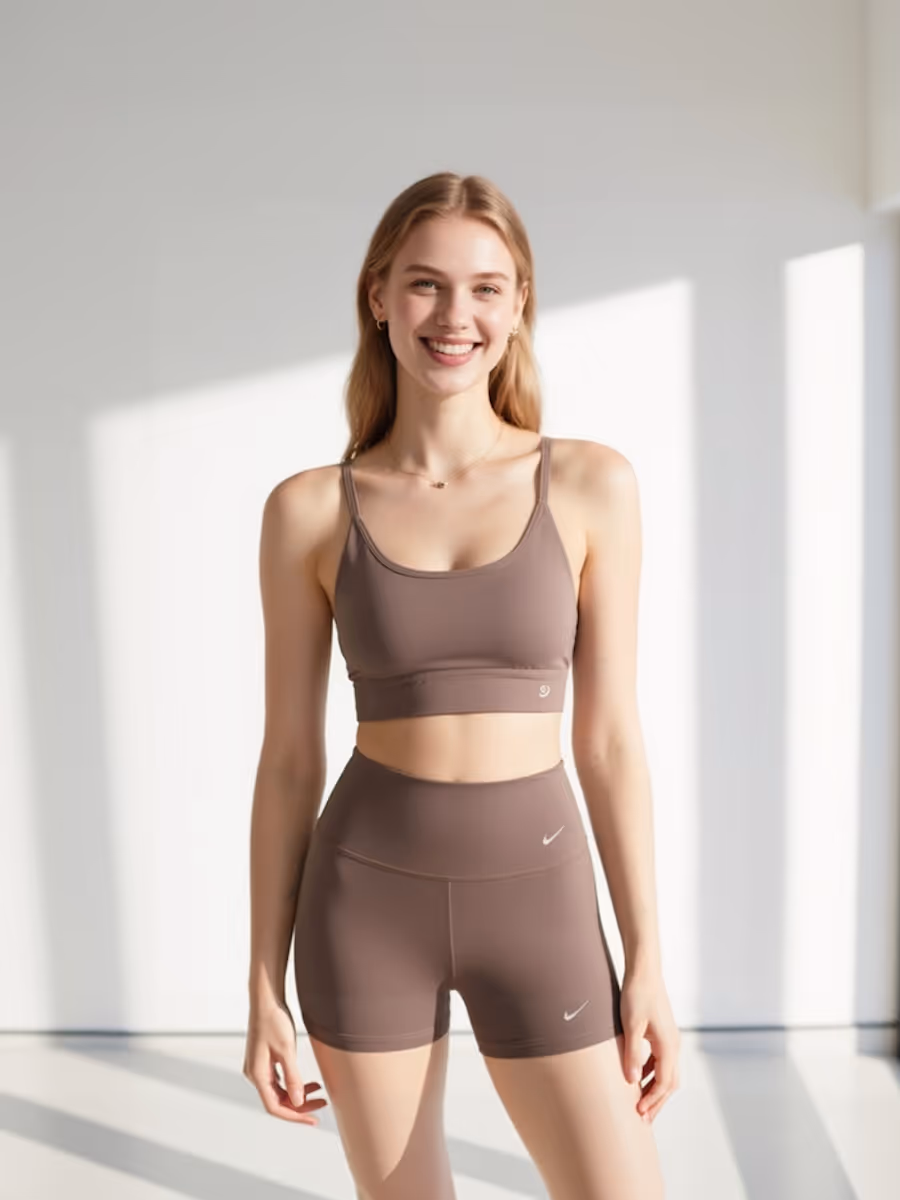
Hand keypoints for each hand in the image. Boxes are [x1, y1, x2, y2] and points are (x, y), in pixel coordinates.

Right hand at [243, 996, 328, 1124]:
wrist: (266, 999)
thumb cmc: (274, 1020)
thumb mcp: (286, 1050)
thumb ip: (293, 1077)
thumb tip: (297, 1103)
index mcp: (258, 1075)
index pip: (275, 1107)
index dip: (295, 1116)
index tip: (313, 1119)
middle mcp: (255, 1074)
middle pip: (278, 1101)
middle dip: (300, 1105)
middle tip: (322, 1104)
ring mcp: (259, 1067)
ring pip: (279, 1091)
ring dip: (298, 1094)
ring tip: (319, 1091)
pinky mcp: (264, 1059)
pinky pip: (279, 1080)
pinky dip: (293, 1083)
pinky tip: (307, 1082)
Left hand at [619, 966, 679, 1123]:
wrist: (644, 970)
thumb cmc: (637, 994)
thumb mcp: (630, 1025)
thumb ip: (632, 1054)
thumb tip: (631, 1082)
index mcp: (668, 1046)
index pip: (664, 1083)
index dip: (652, 1101)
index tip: (639, 1113)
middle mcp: (673, 1044)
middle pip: (669, 1083)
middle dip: (657, 1102)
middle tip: (643, 1119)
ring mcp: (669, 1038)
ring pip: (666, 1072)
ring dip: (654, 1089)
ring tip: (639, 1103)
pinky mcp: (662, 1033)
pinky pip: (660, 1060)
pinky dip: (651, 1073)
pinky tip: (637, 1077)